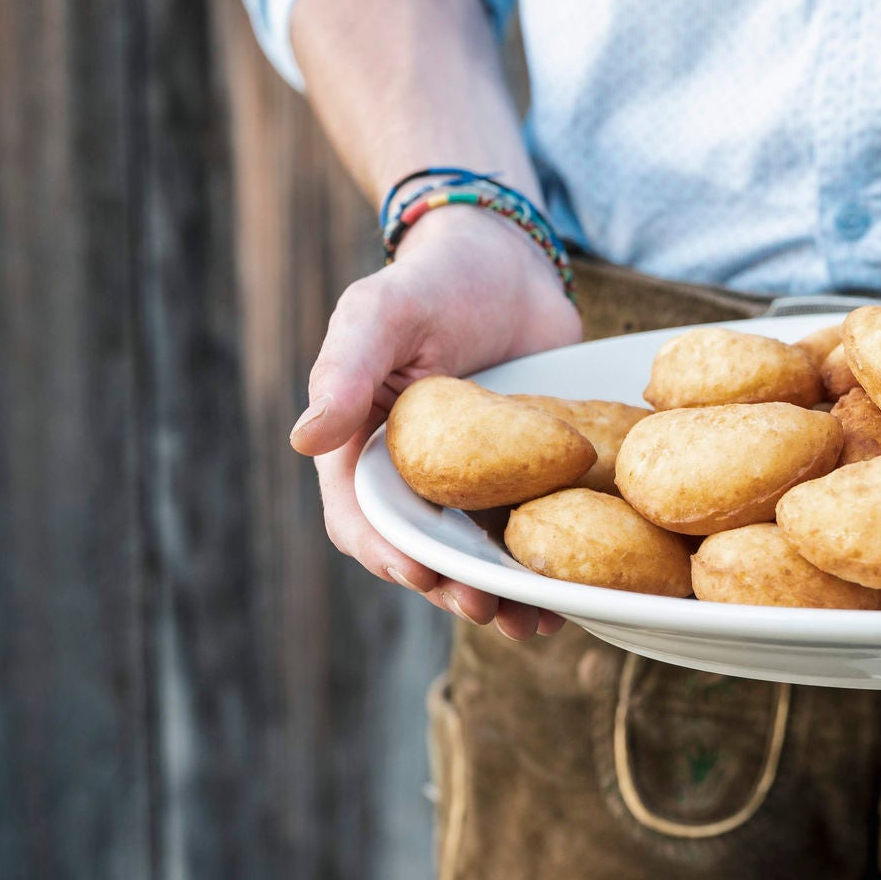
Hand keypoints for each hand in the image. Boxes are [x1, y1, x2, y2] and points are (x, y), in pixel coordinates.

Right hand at [290, 206, 584, 638]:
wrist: (510, 259)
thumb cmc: (431, 280)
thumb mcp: (381, 314)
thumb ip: (344, 371)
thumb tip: (303, 439)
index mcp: (362, 449)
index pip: (361, 520)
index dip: (388, 555)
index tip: (421, 575)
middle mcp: (414, 479)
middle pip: (425, 553)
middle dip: (453, 588)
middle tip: (489, 608)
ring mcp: (472, 483)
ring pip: (481, 555)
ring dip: (504, 594)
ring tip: (537, 620)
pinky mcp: (526, 476)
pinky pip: (533, 530)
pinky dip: (550, 563)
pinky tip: (577, 592)